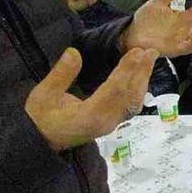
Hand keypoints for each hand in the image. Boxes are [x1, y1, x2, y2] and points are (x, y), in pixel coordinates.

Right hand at [26, 47, 157, 151]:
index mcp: (90, 115)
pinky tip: (141, 75)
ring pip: (134, 102)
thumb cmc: (40, 118)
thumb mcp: (43, 95)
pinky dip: (138, 88)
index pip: (114, 90)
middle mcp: (106, 122)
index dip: (126, 70)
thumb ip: (60, 75)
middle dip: (141, 72)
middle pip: (130, 95)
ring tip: (150, 59)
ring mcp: (111, 124)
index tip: (136, 52)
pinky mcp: (112, 123)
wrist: (41, 141)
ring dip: (143, 79)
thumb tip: (73, 52)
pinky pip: (131, 106)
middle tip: (150, 51)